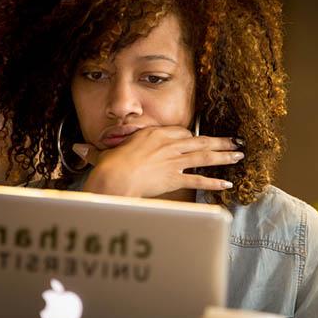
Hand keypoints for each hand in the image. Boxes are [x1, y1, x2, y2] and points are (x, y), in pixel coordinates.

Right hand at [72, 126, 243, 197]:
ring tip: (239, 156)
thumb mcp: (103, 154)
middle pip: (199, 141)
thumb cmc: (107, 166)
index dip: (192, 138)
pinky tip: (226, 184)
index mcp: (154, 134)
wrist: (113, 177)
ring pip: (204, 156)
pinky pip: (198, 179)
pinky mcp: (175, 177)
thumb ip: (95, 151)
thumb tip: (78, 148)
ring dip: (224, 156)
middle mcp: (168, 144)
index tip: (201, 141)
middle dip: (220, 142)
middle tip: (236, 142)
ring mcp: (173, 160)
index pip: (181, 133)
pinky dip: (213, 183)